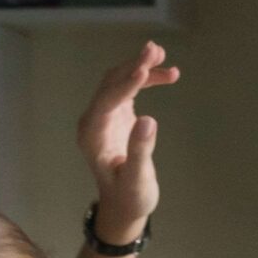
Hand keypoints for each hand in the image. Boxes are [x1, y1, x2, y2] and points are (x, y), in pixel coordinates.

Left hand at [77, 41, 180, 235]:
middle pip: (111, 84)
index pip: (107, 101)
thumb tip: (148, 121)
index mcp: (93, 136)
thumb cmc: (130, 198)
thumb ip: (140, 151)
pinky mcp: (116, 115)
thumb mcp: (137, 180)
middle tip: (156, 50)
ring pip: (119, 81)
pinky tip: (165, 74)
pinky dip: (145, 79)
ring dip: (140, 67)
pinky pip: (128, 89)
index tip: (144, 70)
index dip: (126, 85)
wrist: (124, 207)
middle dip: (134, 66)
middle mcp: (93, 121)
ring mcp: (104, 116)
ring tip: (162, 55)